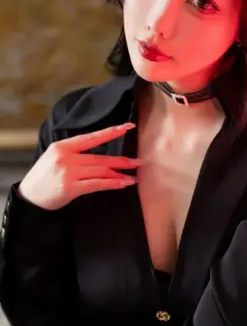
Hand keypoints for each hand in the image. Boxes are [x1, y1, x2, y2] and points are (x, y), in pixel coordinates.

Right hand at [18, 123, 140, 210]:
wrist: (29, 198)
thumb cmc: (44, 178)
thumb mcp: (54, 157)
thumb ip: (74, 153)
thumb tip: (100, 155)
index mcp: (62, 146)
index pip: (91, 137)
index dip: (111, 132)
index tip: (127, 127)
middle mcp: (66, 157)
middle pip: (100, 158)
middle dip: (121, 161)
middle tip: (138, 162)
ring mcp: (68, 172)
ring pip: (101, 171)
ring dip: (119, 174)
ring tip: (133, 177)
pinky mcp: (71, 187)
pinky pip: (97, 184)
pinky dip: (112, 184)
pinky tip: (123, 184)